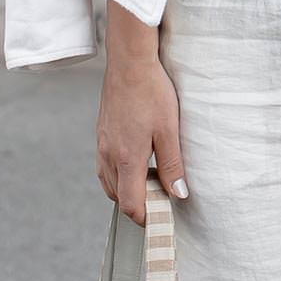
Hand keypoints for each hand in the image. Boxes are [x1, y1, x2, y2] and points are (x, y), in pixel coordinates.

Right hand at [96, 2, 187, 226]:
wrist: (129, 62)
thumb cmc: (152, 93)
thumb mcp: (169, 130)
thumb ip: (172, 165)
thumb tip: (178, 195)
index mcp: (126, 158)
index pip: (131, 204)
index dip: (146, 217)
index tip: (162, 218)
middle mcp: (108, 155)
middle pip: (118, 197)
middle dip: (137, 205)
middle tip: (161, 202)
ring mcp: (101, 145)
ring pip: (109, 183)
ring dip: (127, 191)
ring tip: (150, 184)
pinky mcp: (101, 134)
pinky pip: (105, 167)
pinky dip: (118, 175)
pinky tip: (135, 164)